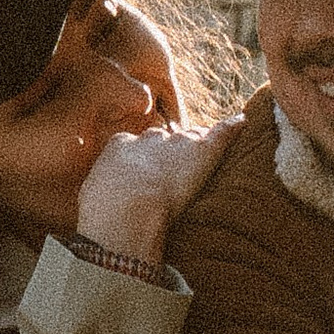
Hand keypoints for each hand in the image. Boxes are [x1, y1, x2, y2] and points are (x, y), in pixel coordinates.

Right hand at [74, 114, 244, 266]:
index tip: (147, 174)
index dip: (145, 159)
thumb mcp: (91, 196)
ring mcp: (178, 143)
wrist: (128, 210)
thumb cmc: (104, 211)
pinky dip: (232, 127)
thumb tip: (99, 199)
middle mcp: (149, 138)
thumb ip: (100, 190)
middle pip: (165, 139)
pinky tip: (241, 122)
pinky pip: (222, 133)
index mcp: (120, 145)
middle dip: (171, 152)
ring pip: (191, 139)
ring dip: (196, 149)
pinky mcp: (204, 150)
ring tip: (202, 162)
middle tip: (175, 173)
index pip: (137, 143)